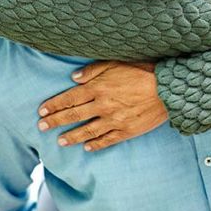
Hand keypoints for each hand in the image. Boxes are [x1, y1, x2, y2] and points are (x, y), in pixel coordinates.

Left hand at [37, 61, 167, 151]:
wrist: (169, 88)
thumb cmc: (144, 70)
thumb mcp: (117, 62)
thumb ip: (94, 70)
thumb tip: (74, 78)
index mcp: (98, 87)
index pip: (69, 98)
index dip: (54, 105)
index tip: (42, 111)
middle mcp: (103, 105)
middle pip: (73, 115)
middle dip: (55, 121)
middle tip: (41, 127)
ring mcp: (114, 120)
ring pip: (87, 131)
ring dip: (71, 136)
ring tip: (60, 141)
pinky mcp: (126, 130)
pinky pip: (107, 140)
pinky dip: (95, 145)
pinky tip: (86, 148)